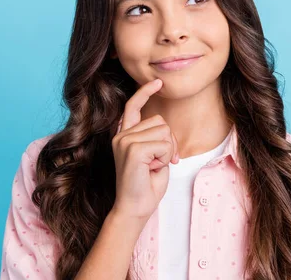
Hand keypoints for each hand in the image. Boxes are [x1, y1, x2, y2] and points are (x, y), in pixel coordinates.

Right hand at [110, 78, 178, 221]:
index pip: (134, 106)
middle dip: (169, 142)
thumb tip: (166, 129)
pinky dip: (165, 158)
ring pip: (164, 132)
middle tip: (160, 162)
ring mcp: (125, 140)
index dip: (145, 92)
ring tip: (153, 167)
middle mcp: (121, 135)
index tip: (158, 82)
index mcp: (124, 135)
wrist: (135, 208)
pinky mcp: (132, 149)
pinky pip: (164, 145)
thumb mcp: (154, 157)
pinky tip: (152, 169)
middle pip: (160, 121)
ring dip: (167, 152)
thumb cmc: (146, 186)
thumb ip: (157, 139)